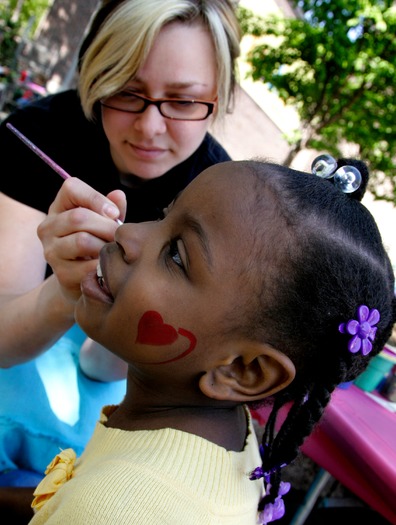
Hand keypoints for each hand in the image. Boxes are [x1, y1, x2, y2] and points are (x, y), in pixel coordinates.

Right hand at [37, 177, 125, 303]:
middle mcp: (48, 227)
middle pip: (79, 218)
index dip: (96, 198)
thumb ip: (111, 209)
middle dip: (107, 226)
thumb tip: (118, 195)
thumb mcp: (105, 222)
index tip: (115, 213)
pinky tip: (110, 266)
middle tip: (121, 237)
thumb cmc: (97, 243)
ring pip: (82, 241)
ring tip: (115, 251)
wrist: (84, 279)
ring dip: (105, 246)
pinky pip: (87, 266)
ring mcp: (51, 251)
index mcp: (59, 207)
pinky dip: (104, 266)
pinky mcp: (61, 273)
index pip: (71, 189)